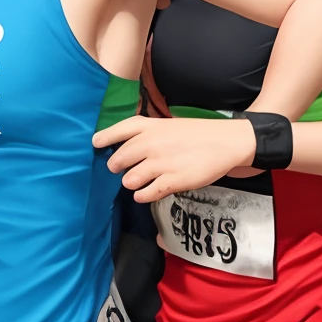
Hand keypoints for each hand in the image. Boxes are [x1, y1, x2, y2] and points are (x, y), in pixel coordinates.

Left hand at [94, 112, 258, 204]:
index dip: (104, 138)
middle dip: (117, 168)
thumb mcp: (168, 125)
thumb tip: (125, 147)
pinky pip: (145, 194)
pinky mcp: (172, 181)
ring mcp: (160, 163)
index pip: (118, 130)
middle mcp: (151, 143)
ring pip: (128, 180)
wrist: (226, 142)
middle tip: (124, 170)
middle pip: (118, 160)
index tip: (95, 145)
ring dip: (131, 183)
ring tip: (140, 182)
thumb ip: (147, 134)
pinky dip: (142, 196)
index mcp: (150, 126)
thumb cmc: (197, 133)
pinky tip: (145, 193)